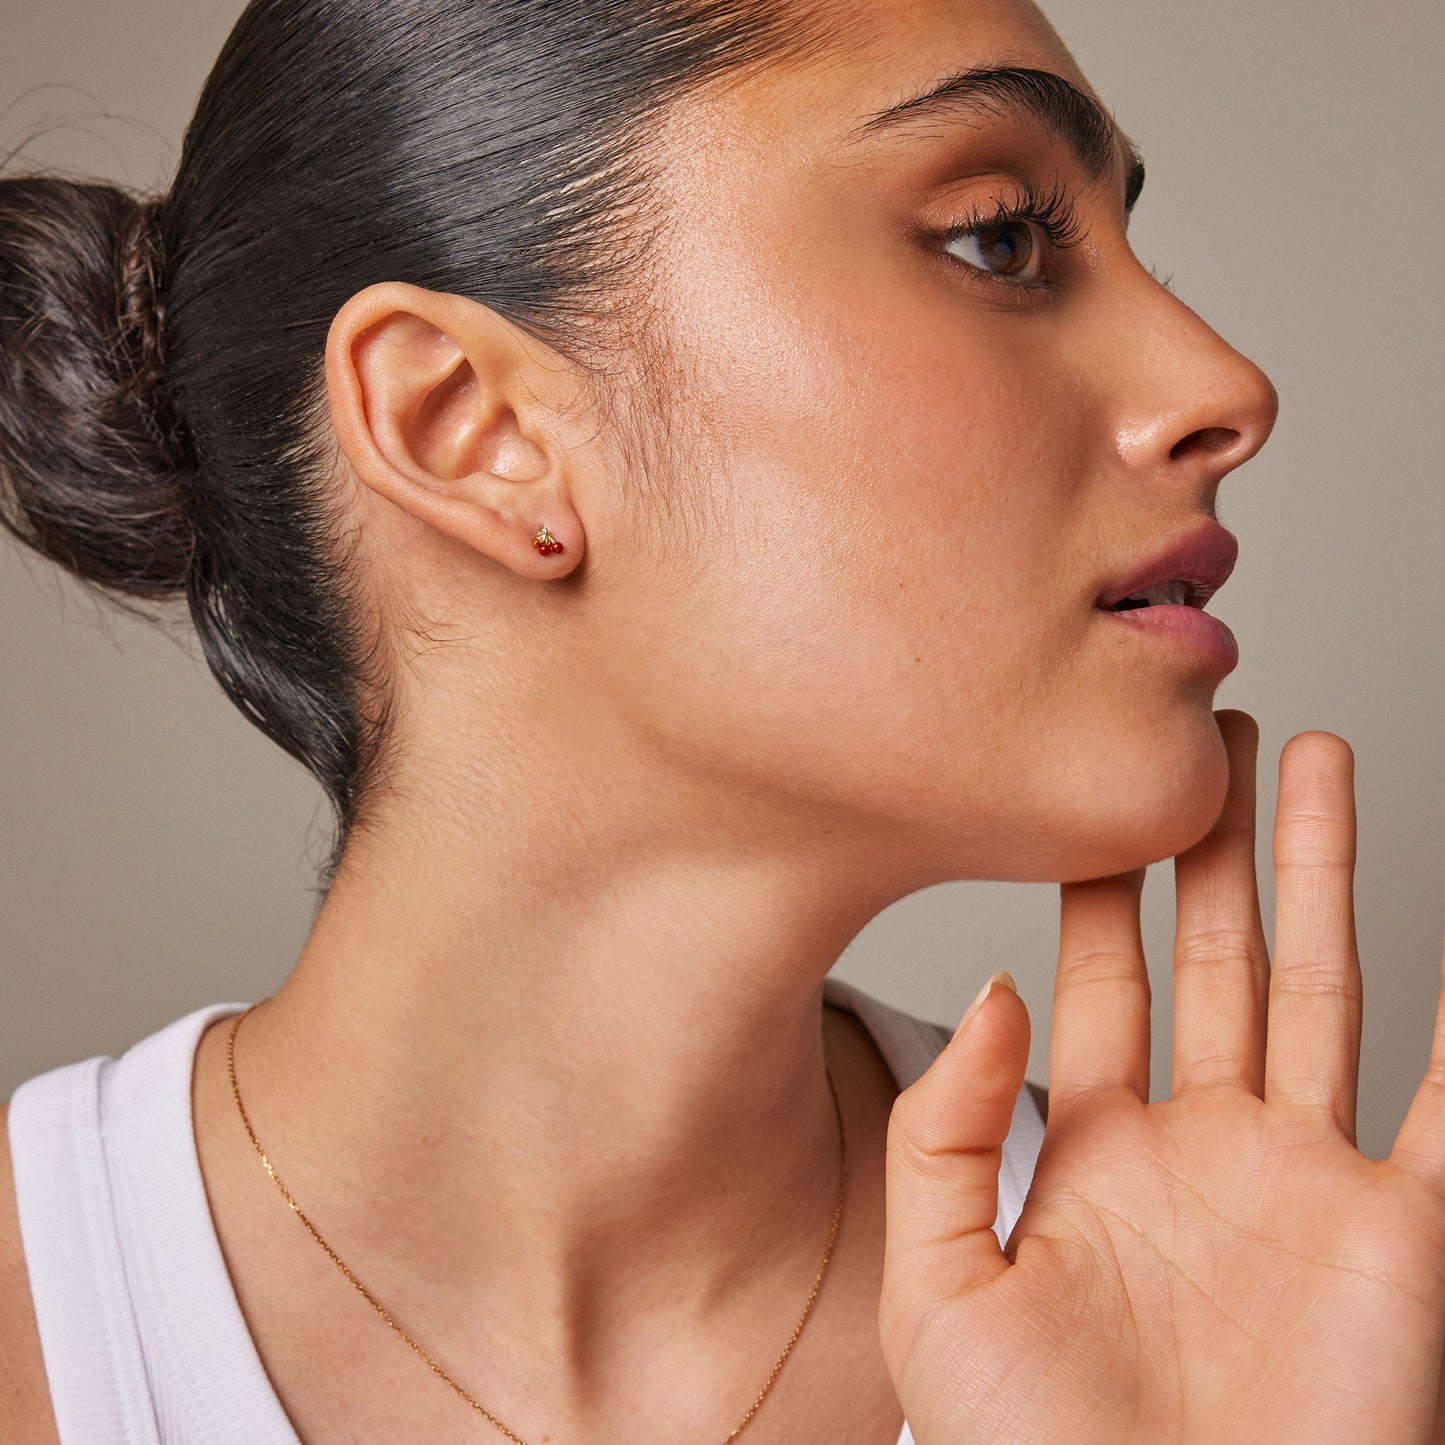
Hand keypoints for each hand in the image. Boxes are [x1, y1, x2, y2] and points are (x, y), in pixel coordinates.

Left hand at [880, 712, 1444, 1443]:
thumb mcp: (936, 1284)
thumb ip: (943, 1132)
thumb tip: (991, 986)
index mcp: (1094, 1149)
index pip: (1100, 977)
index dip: (1101, 883)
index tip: (1097, 796)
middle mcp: (1200, 1146)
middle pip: (1216, 954)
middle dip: (1216, 846)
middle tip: (1211, 740)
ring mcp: (1300, 1182)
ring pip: (1319, 987)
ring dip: (1322, 874)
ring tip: (1314, 765)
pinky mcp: (1394, 1240)